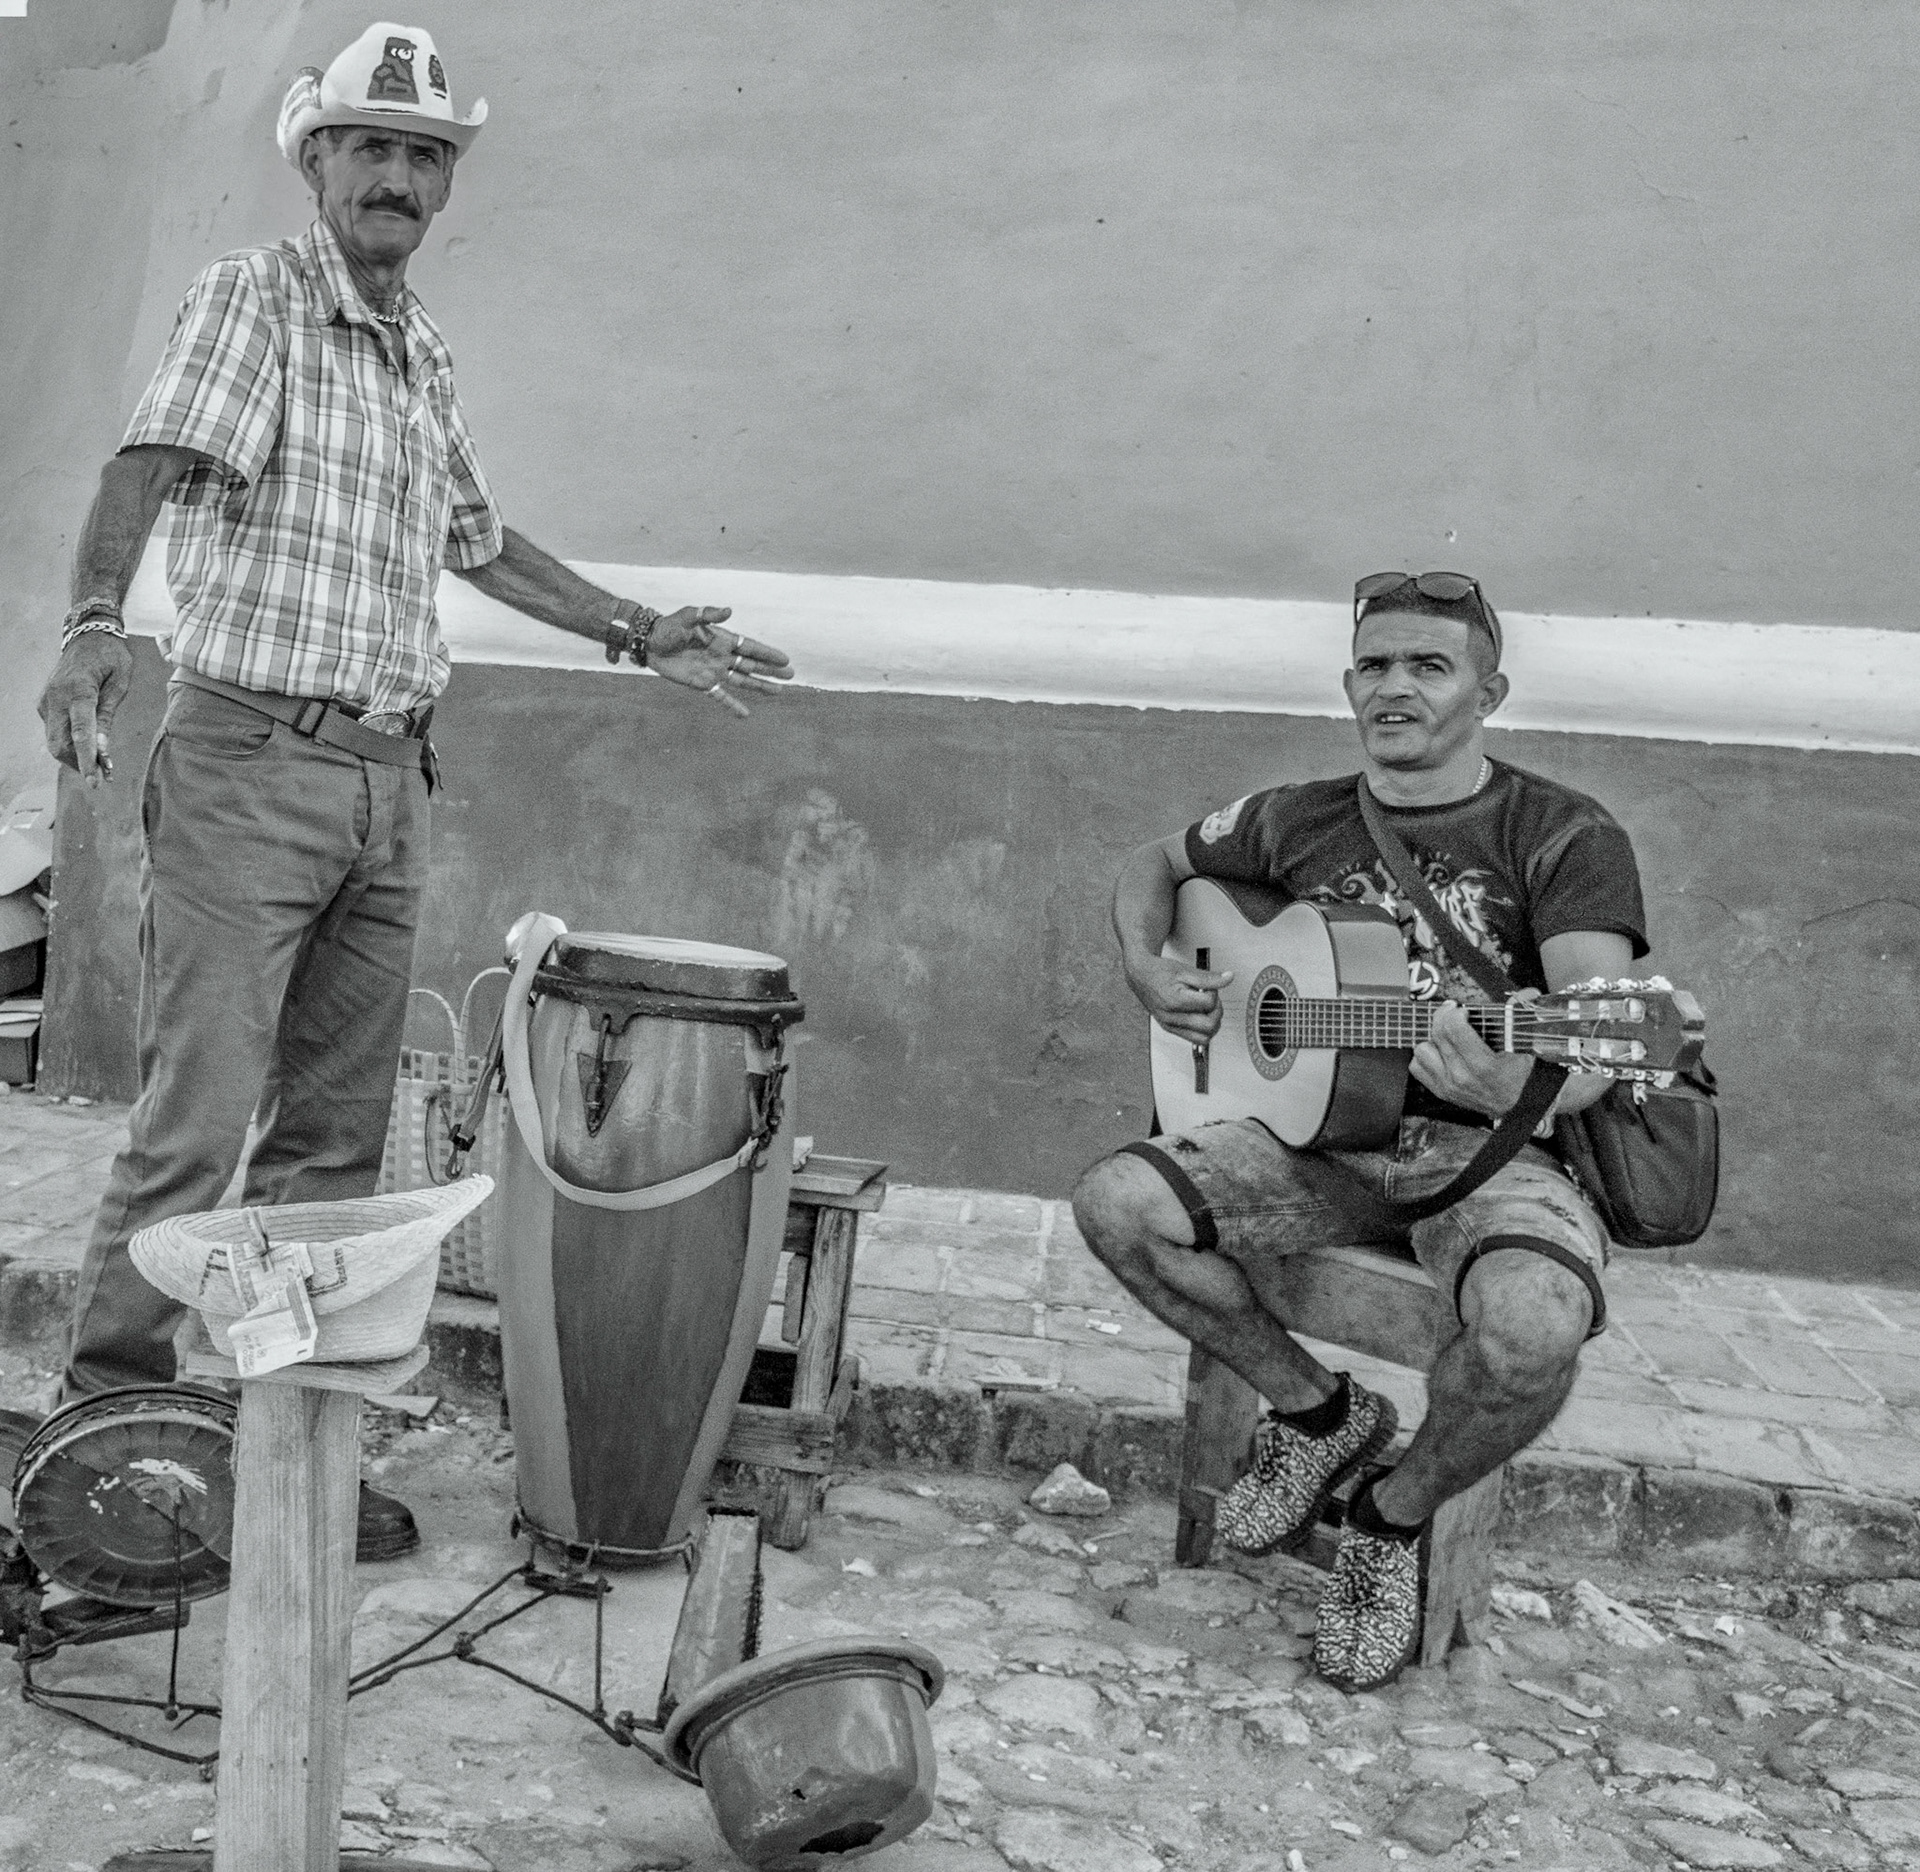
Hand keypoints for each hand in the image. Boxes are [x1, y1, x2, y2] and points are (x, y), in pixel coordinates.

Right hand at [38, 632, 134, 786]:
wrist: (87, 635)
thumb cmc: (111, 657)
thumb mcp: (119, 683)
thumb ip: (107, 717)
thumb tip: (102, 749)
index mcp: (77, 690)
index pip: (81, 733)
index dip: (88, 760)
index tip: (95, 781)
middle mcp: (55, 697)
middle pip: (60, 744)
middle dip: (80, 764)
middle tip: (106, 776)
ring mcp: (46, 701)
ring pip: (54, 742)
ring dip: (75, 757)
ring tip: (102, 766)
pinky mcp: (44, 704)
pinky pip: (55, 732)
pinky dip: (70, 745)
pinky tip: (89, 748)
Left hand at [644, 605, 793, 717]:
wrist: (649, 642)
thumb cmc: (668, 626)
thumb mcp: (688, 616)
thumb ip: (708, 614)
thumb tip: (729, 611)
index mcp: (722, 639)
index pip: (750, 647)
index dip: (768, 654)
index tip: (784, 659)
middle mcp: (722, 657)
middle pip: (752, 665)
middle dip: (771, 671)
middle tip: (791, 675)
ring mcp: (714, 671)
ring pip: (742, 681)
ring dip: (760, 686)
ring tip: (778, 692)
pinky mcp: (702, 684)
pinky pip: (721, 697)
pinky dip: (732, 706)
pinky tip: (745, 715)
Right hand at [1127, 952, 1233, 1042]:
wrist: (1140, 976)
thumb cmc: (1159, 972)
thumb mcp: (1185, 970)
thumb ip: (1209, 978)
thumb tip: (1228, 978)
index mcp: (1174, 1000)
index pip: (1208, 1004)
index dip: (1214, 993)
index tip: (1208, 987)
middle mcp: (1171, 1017)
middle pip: (1209, 1025)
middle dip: (1216, 1011)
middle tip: (1210, 999)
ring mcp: (1170, 1026)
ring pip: (1204, 1038)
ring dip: (1211, 1024)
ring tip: (1205, 1008)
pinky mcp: (1170, 1029)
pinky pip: (1194, 1040)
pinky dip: (1202, 1030)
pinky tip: (1200, 1016)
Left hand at [1409, 1002, 1537, 1117]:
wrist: (1517, 1106)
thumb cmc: (1521, 1076)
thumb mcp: (1526, 1047)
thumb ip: (1520, 1018)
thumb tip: (1528, 993)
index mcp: (1483, 1065)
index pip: (1454, 1029)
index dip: (1455, 1013)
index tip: (1462, 1010)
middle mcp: (1461, 1076)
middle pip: (1437, 1034)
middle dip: (1444, 1017)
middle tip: (1454, 1013)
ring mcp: (1448, 1086)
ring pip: (1422, 1050)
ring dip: (1432, 1039)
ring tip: (1447, 1036)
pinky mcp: (1440, 1091)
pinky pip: (1417, 1067)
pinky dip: (1426, 1056)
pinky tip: (1440, 1052)